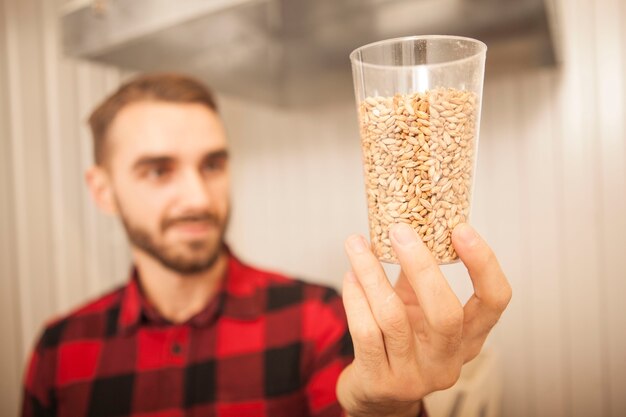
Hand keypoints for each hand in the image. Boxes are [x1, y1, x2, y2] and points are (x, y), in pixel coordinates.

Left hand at [337, 223, 511, 416]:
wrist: (376, 394)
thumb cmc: (400, 342)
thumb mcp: (418, 309)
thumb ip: (417, 276)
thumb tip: (408, 224)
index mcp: (469, 337)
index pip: (495, 301)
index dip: (483, 263)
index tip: (460, 228)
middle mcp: (448, 360)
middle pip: (446, 312)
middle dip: (421, 265)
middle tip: (399, 230)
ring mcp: (415, 375)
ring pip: (393, 318)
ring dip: (372, 273)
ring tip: (356, 245)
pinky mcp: (380, 381)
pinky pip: (365, 331)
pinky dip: (354, 297)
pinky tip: (350, 276)